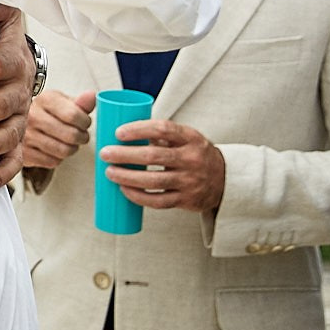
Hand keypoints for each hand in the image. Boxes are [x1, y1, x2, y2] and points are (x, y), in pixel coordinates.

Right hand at [24, 90, 94, 169]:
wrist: (21, 123)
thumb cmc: (48, 112)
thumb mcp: (64, 102)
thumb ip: (81, 102)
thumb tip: (92, 96)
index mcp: (45, 99)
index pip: (73, 115)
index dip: (85, 122)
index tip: (85, 123)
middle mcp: (32, 116)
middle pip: (71, 135)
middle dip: (82, 137)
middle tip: (81, 135)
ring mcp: (26, 135)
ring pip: (63, 151)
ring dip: (72, 149)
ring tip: (69, 142)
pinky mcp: (24, 153)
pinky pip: (52, 162)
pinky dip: (58, 158)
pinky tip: (55, 149)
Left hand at [102, 119, 225, 211]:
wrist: (225, 180)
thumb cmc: (194, 154)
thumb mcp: (186, 138)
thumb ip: (161, 134)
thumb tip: (122, 131)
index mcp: (191, 138)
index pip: (163, 129)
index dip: (139, 129)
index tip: (118, 132)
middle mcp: (192, 159)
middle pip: (153, 156)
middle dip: (124, 155)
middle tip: (105, 153)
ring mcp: (190, 181)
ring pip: (153, 180)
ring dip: (127, 177)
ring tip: (109, 172)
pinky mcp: (186, 200)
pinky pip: (158, 201)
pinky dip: (138, 196)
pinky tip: (123, 189)